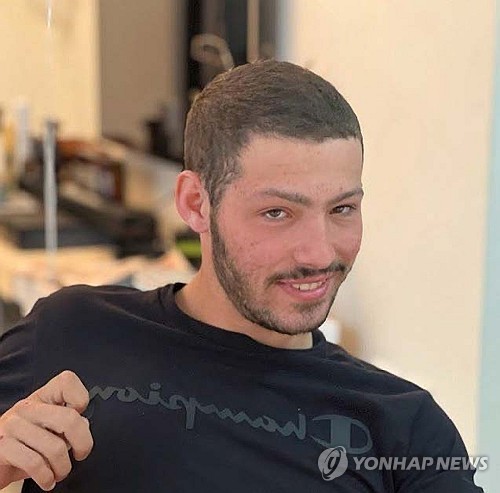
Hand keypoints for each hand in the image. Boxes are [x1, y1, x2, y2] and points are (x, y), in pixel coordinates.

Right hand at [0, 370, 93, 490]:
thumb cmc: (25, 444)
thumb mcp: (47, 429)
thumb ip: (67, 424)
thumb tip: (83, 425)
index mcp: (42, 397)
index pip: (67, 381)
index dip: (80, 398)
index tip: (80, 416)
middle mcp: (27, 408)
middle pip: (69, 418)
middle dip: (83, 443)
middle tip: (80, 454)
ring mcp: (13, 425)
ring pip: (55, 447)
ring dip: (63, 467)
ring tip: (60, 472)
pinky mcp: (2, 447)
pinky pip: (35, 463)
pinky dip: (46, 477)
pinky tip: (47, 480)